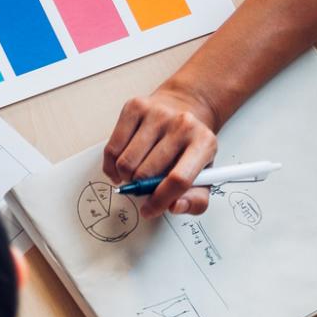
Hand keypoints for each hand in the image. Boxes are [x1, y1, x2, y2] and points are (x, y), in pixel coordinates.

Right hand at [104, 81, 218, 216]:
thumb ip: (195, 200)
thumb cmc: (191, 146)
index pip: (178, 179)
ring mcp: (157, 113)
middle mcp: (182, 124)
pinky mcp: (135, 107)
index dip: (160, 200)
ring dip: (125, 177)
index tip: (149, 210)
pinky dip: (112, 165)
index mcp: (204, 143)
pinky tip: (121, 165)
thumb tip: (175, 207)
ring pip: (126, 162)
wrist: (185, 106)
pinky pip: (112, 148)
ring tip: (134, 174)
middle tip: (143, 187)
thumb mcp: (204, 175)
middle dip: (140, 188)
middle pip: (146, 172)